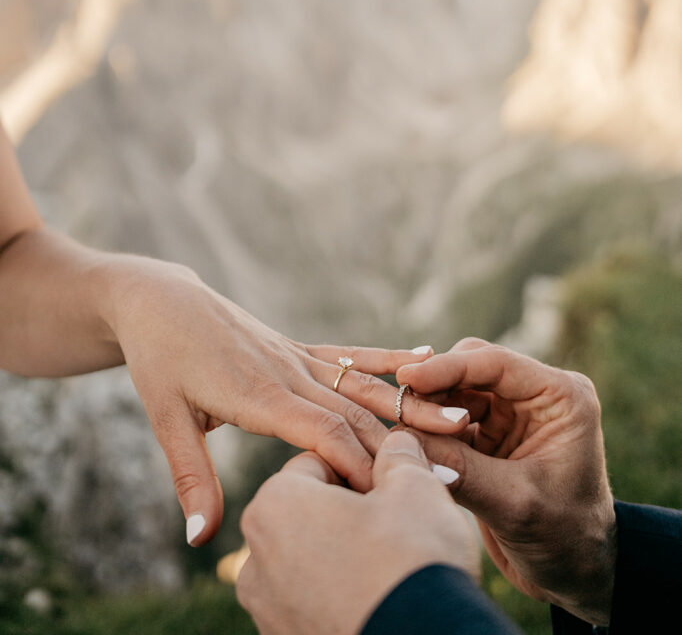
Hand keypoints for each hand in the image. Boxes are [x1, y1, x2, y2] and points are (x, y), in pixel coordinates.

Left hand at [100, 256, 469, 544]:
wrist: (162, 301)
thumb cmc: (161, 361)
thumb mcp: (167, 420)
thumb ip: (191, 478)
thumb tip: (200, 540)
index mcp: (259, 393)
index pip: (321, 431)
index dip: (358, 462)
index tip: (394, 494)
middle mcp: (288, 372)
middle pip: (356, 410)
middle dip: (401, 442)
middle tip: (450, 469)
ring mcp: (297, 356)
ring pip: (363, 383)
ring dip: (410, 403)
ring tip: (460, 419)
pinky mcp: (299, 347)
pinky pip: (350, 354)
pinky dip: (388, 356)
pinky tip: (426, 352)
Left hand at [237, 429, 479, 634]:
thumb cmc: (413, 558)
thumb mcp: (414, 486)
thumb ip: (397, 455)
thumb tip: (396, 444)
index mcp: (274, 505)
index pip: (318, 462)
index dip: (362, 469)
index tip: (393, 489)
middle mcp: (255, 558)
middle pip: (308, 511)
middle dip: (349, 511)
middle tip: (397, 524)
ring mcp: (267, 609)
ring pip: (311, 558)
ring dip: (344, 553)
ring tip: (390, 564)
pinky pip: (313, 600)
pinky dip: (341, 593)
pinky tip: (378, 596)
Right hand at [397, 339, 616, 625]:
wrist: (576, 574)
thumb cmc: (564, 540)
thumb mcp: (515, 505)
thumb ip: (463, 470)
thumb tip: (405, 442)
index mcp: (561, 396)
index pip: (496, 364)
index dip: (448, 367)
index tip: (407, 376)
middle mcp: (537, 395)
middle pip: (471, 368)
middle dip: (434, 385)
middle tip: (398, 408)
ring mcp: (512, 414)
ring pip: (455, 390)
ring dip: (428, 407)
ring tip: (400, 430)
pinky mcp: (491, 435)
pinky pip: (450, 418)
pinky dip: (429, 428)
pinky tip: (408, 442)